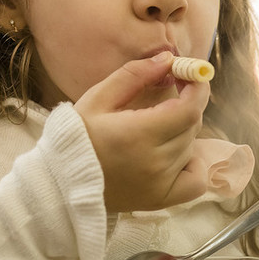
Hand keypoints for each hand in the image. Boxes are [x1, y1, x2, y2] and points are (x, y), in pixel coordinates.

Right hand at [74, 52, 210, 213]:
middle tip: (169, 97)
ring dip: (182, 132)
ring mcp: (160, 184)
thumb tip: (168, 58)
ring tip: (157, 128)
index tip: (193, 75)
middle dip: (186, 105)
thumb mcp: (98, 98)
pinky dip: (193, 165)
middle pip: (191, 126)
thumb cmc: (77, 136)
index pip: (190, 109)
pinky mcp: (161, 200)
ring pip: (191, 147)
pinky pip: (196, 181)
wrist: (61, 181)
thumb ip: (135, 75)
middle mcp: (155, 162)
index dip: (197, 88)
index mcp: (138, 134)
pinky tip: (177, 156)